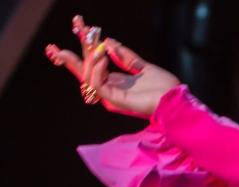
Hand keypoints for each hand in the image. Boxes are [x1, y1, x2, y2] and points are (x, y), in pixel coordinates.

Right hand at [45, 14, 180, 118]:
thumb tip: (108, 42)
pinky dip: (97, 71)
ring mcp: (112, 96)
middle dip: (69, 58)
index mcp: (117, 82)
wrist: (175, 100)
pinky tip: (102, 58)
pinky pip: (98, 85)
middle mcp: (111, 89)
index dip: (85, 48)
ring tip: (94, 47)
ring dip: (86, 60)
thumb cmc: (164, 88)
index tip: (78, 27)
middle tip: (56, 44)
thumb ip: (126, 57)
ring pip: (87, 78)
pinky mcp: (116, 100)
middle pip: (85, 72)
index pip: (94, 66)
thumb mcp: (143, 67)